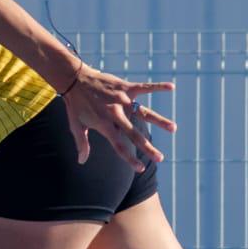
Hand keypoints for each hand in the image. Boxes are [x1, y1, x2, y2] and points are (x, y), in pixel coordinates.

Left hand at [61, 64, 175, 170]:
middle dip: (147, 148)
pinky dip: (158, 86)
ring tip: (173, 128)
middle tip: (161, 158)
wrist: (74, 79)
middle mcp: (115, 114)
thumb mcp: (75, 125)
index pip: (119, 146)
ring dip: (159, 121)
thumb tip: (81, 161)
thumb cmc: (75, 104)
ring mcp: (122, 100)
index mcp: (104, 125)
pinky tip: (172, 87)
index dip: (130, 159)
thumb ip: (81, 144)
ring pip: (144, 113)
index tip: (140, 169)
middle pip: (134, 134)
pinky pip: (144, 87)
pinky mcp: (125, 86)